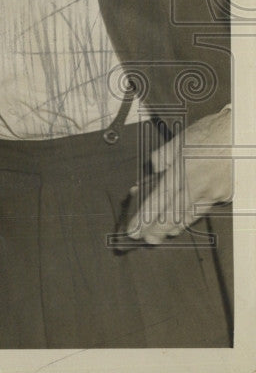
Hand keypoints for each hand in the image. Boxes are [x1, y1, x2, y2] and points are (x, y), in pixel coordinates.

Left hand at [128, 105, 232, 243]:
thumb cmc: (206, 134)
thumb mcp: (176, 141)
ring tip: (161, 235)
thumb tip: (153, 172)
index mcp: (181, 172)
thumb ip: (161, 159)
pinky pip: (204, 209)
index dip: (144, 218)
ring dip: (174, 227)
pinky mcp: (226, 195)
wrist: (239, 132)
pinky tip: (182, 221)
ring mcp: (214, 193)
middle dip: (158, 230)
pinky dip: (191, 216)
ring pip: (190, 216)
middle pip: (174, 215)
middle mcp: (197, 186)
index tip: (133, 230)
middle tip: (145, 240)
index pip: (158, 201)